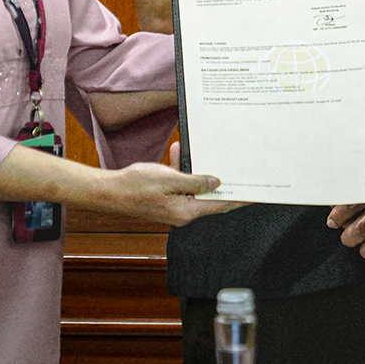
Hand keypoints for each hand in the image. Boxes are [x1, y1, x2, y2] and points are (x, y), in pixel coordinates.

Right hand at [94, 162, 242, 224]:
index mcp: (186, 212)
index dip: (239, 199)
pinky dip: (180, 167)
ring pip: (193, 186)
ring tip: (207, 152)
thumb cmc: (136, 186)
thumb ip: (195, 182)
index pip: (220, 205)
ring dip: (197, 169)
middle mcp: (182, 211)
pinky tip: (177, 151)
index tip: (255, 194)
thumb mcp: (169, 179)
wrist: (109, 191)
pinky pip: (178, 182)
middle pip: (210, 196)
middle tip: (241, 171)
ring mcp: (173, 205)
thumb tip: (216, 182)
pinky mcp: (164, 197)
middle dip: (223, 182)